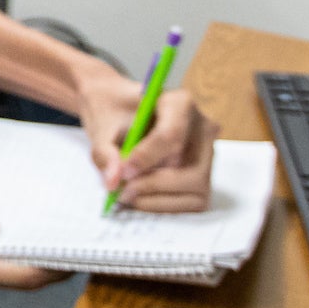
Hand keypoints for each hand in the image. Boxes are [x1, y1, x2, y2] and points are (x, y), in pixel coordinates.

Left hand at [80, 67, 215, 211]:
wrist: (117, 110)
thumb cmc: (111, 112)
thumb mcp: (100, 125)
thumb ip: (104, 152)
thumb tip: (113, 181)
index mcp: (180, 103)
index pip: (172, 135)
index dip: (147, 158)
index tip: (122, 171)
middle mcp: (202, 129)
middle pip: (191, 169)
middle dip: (154, 184)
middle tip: (122, 189)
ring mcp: (208, 154)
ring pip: (196, 189)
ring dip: (158, 198)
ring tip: (126, 193)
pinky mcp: (203, 175)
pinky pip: (193, 201)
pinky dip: (163, 204)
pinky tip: (138, 196)